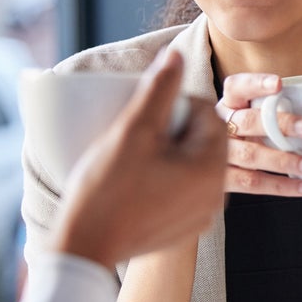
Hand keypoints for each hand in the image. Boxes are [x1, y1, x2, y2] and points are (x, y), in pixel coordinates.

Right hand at [52, 52, 227, 268]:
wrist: (85, 247)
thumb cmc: (107, 190)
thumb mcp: (133, 130)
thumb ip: (158, 89)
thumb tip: (175, 55)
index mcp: (212, 168)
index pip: (207, 113)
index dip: (173, 105)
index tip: (143, 115)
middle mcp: (216, 195)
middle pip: (201, 139)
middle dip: (171, 129)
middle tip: (136, 135)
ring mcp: (201, 215)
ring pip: (191, 165)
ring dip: (166, 153)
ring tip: (132, 158)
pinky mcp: (184, 229)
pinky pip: (182, 190)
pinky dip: (163, 179)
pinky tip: (134, 182)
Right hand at [218, 72, 301, 195]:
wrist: (213, 165)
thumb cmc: (250, 132)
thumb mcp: (253, 113)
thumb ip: (276, 107)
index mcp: (229, 104)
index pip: (237, 87)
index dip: (256, 84)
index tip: (279, 84)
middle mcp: (220, 126)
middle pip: (247, 122)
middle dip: (281, 124)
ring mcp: (219, 153)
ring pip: (251, 156)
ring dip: (285, 161)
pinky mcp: (222, 179)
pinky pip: (252, 183)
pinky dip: (282, 186)